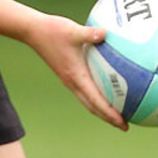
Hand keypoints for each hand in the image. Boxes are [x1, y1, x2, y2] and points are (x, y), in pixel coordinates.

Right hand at [22, 11, 127, 129]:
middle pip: (92, 107)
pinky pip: (85, 90)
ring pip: (88, 101)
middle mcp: (72, 81)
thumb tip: (106, 33)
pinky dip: (97, 96)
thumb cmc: (52, 31)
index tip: (123, 124)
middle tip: (125, 126)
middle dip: (108, 118)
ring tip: (118, 112)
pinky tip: (106, 87)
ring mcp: (69, 79)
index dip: (110, 114)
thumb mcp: (73, 31)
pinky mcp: (68, 73)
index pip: (95, 101)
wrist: (32, 31)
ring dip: (102, 110)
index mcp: (76, 76)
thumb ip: (90, 33)